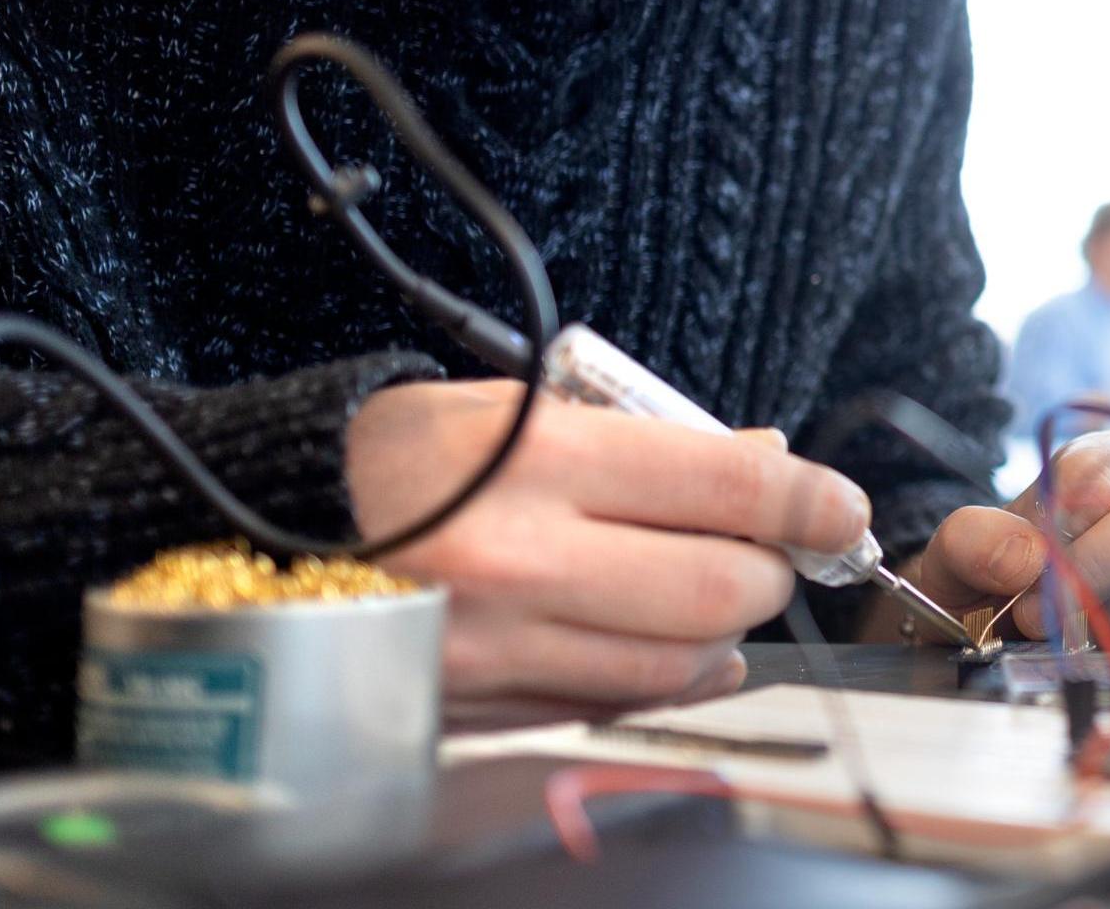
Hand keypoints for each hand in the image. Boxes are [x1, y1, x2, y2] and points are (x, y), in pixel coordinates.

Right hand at [346, 380, 869, 728]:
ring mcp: (497, 643)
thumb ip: (649, 437)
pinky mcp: (480, 704)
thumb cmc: (409, 455)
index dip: (808, 497)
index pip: (724, 482)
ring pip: (673, 663)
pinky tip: (673, 652)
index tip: (840, 506)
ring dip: (724, 633)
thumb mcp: (522, 404)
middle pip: (715, 588)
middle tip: (773, 552)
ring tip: (722, 597)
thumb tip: (770, 461)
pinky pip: (610, 706)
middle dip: (769, 572)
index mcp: (535, 456)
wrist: (270, 526)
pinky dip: (664, 681)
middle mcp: (519, 556)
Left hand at [876, 428, 1109, 648]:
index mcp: (1104, 464)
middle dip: (1098, 572)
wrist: (1005, 641)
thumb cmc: (992, 589)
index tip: (1028, 571)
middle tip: (1042, 615)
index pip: (1098, 468)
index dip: (1061, 525)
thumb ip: (971, 542)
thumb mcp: (957, 561)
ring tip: (1085, 640)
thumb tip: (1026, 558)